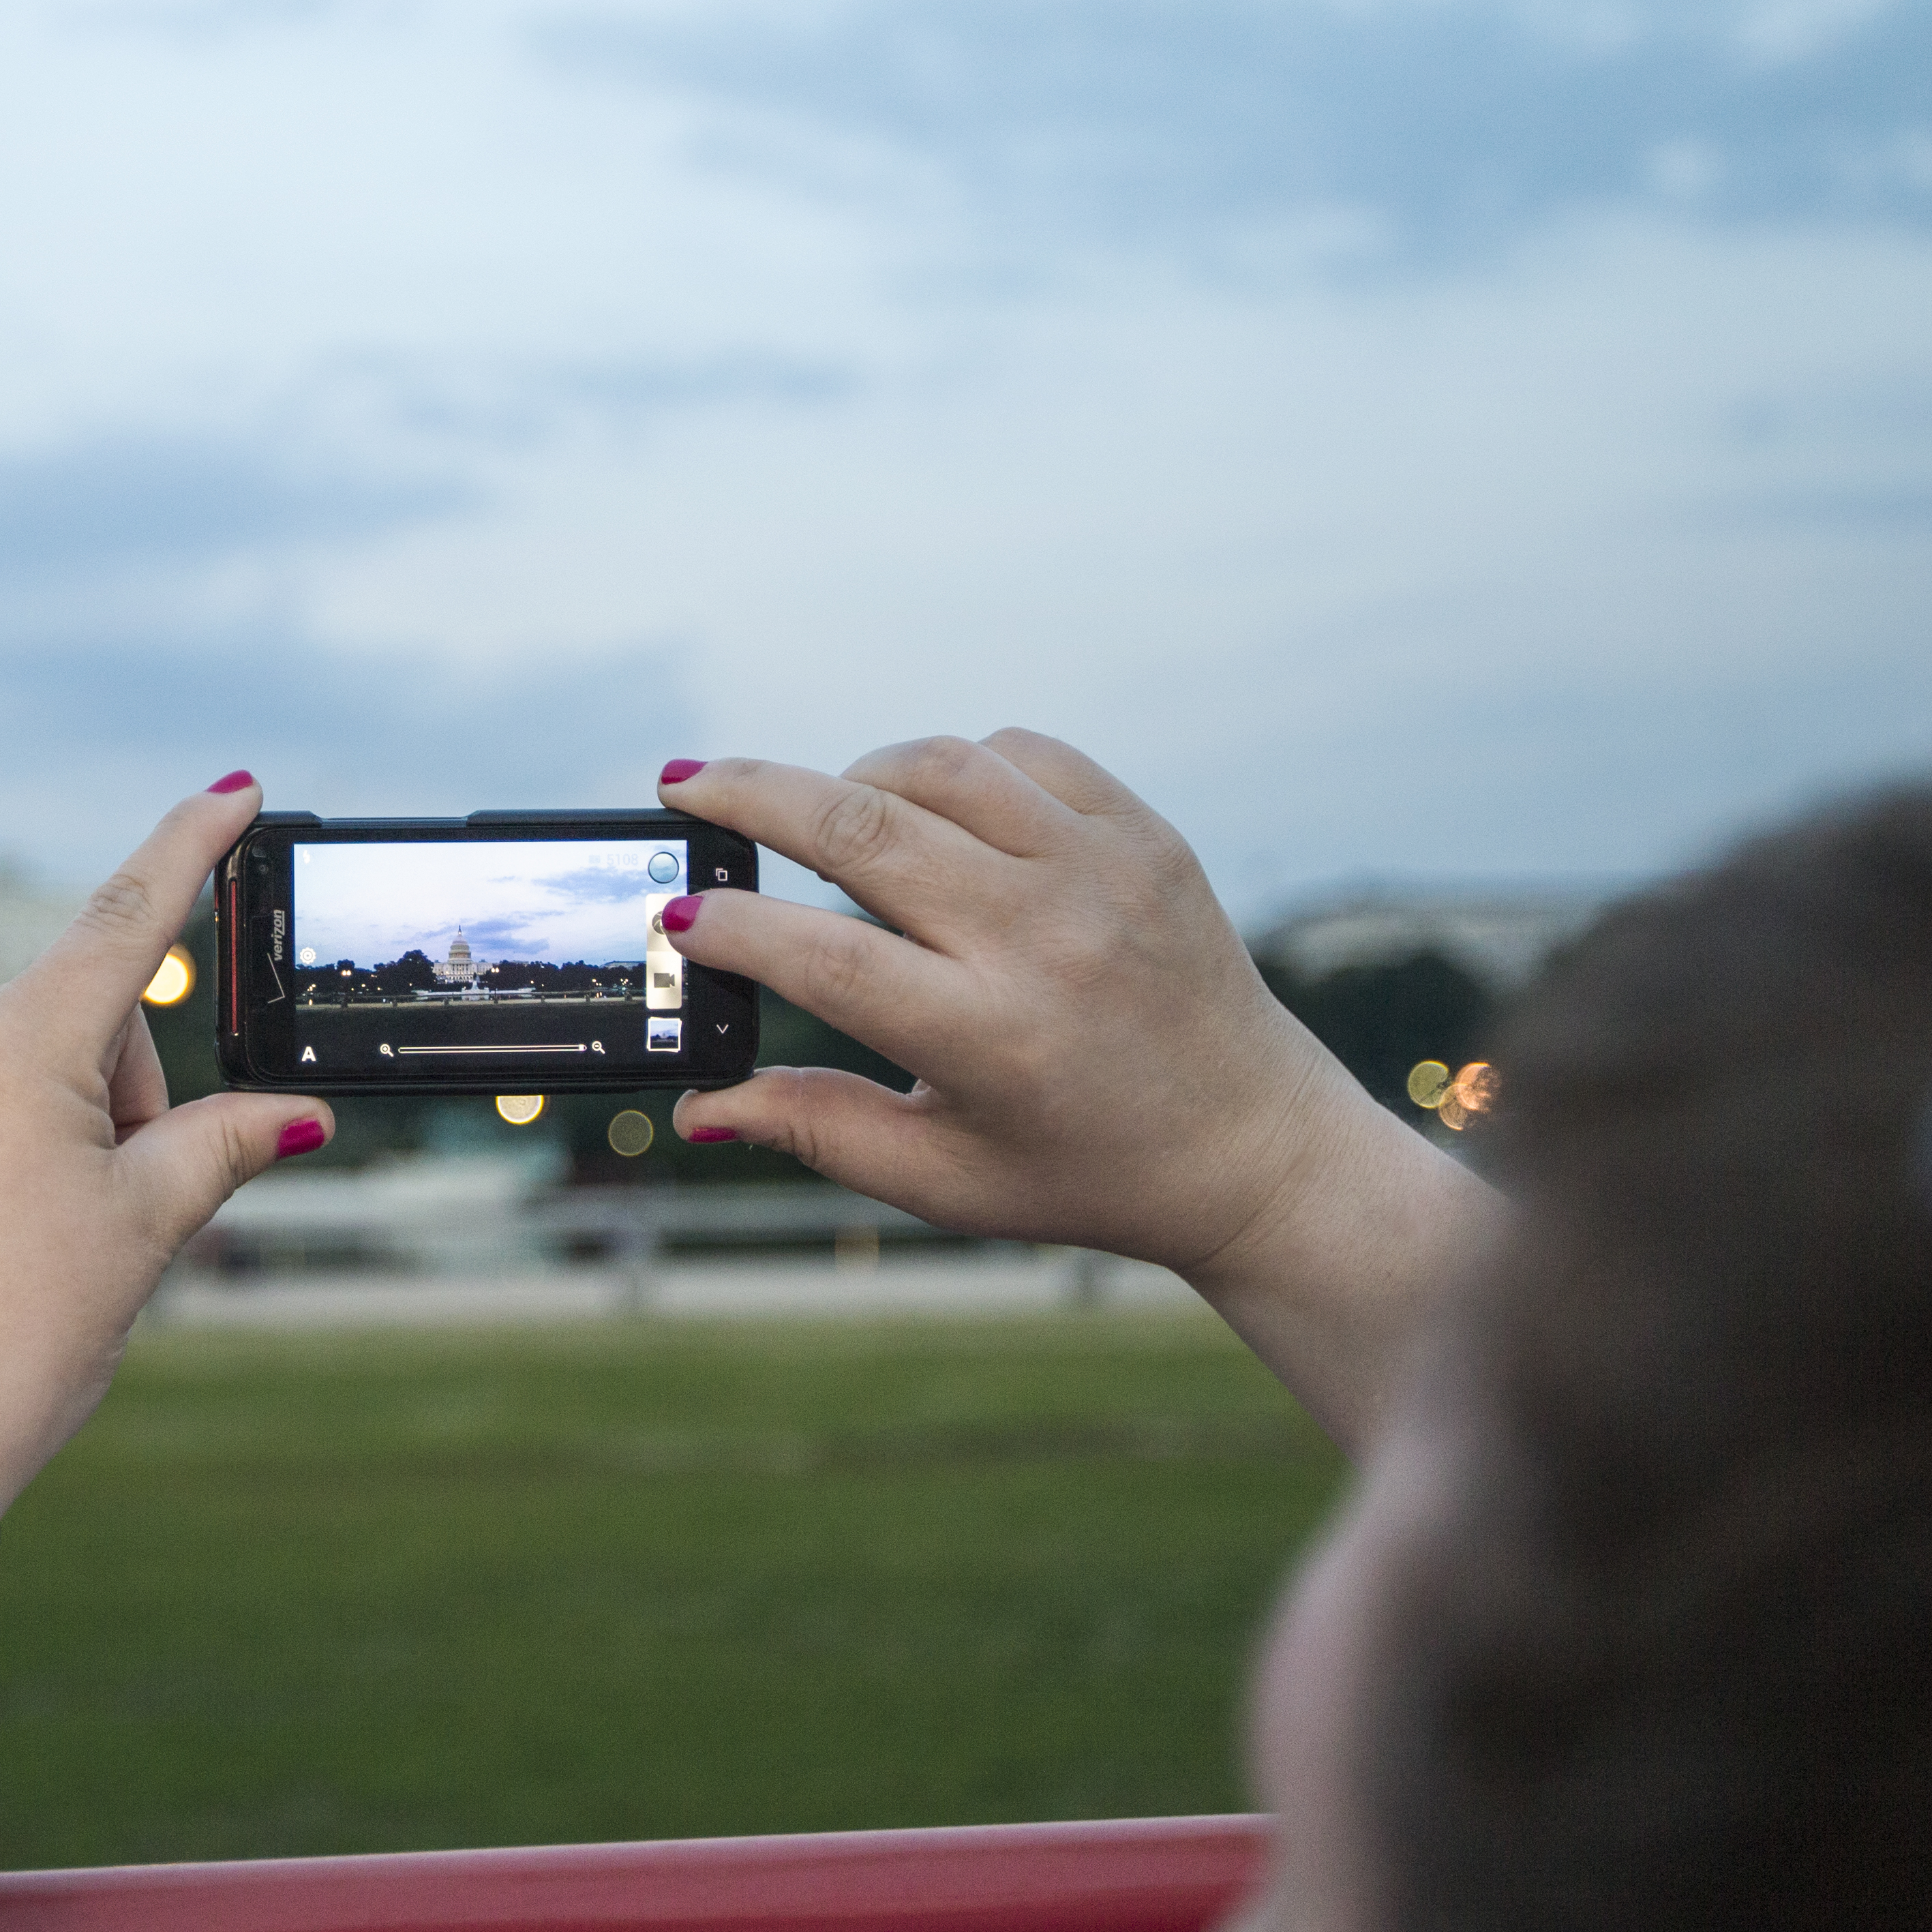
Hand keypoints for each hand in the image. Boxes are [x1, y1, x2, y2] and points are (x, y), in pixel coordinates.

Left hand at [0, 774, 330, 1509]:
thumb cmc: (20, 1334)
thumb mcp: (145, 1231)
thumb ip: (223, 1145)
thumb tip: (297, 1115)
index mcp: (18, 1042)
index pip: (126, 915)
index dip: (189, 847)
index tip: (233, 786)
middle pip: (79, 1022)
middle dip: (124, 1093)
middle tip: (115, 1209)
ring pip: (13, 1066)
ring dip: (59, 1124)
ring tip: (42, 1242)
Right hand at [658, 737, 1485, 1442]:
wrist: (1255, 1147)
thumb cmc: (1085, 1172)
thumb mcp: (943, 1178)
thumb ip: (814, 1130)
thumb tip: (697, 1105)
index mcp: (991, 1039)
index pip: (824, 956)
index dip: (731, 929)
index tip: (676, 915)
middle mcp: (1048, 941)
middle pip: (861, 829)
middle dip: (749, 798)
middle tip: (685, 787)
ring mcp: (1104, 872)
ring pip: (936, 766)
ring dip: (853, 778)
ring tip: (814, 817)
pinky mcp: (1144, 834)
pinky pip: (1019, 754)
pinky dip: (951, 770)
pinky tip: (927, 815)